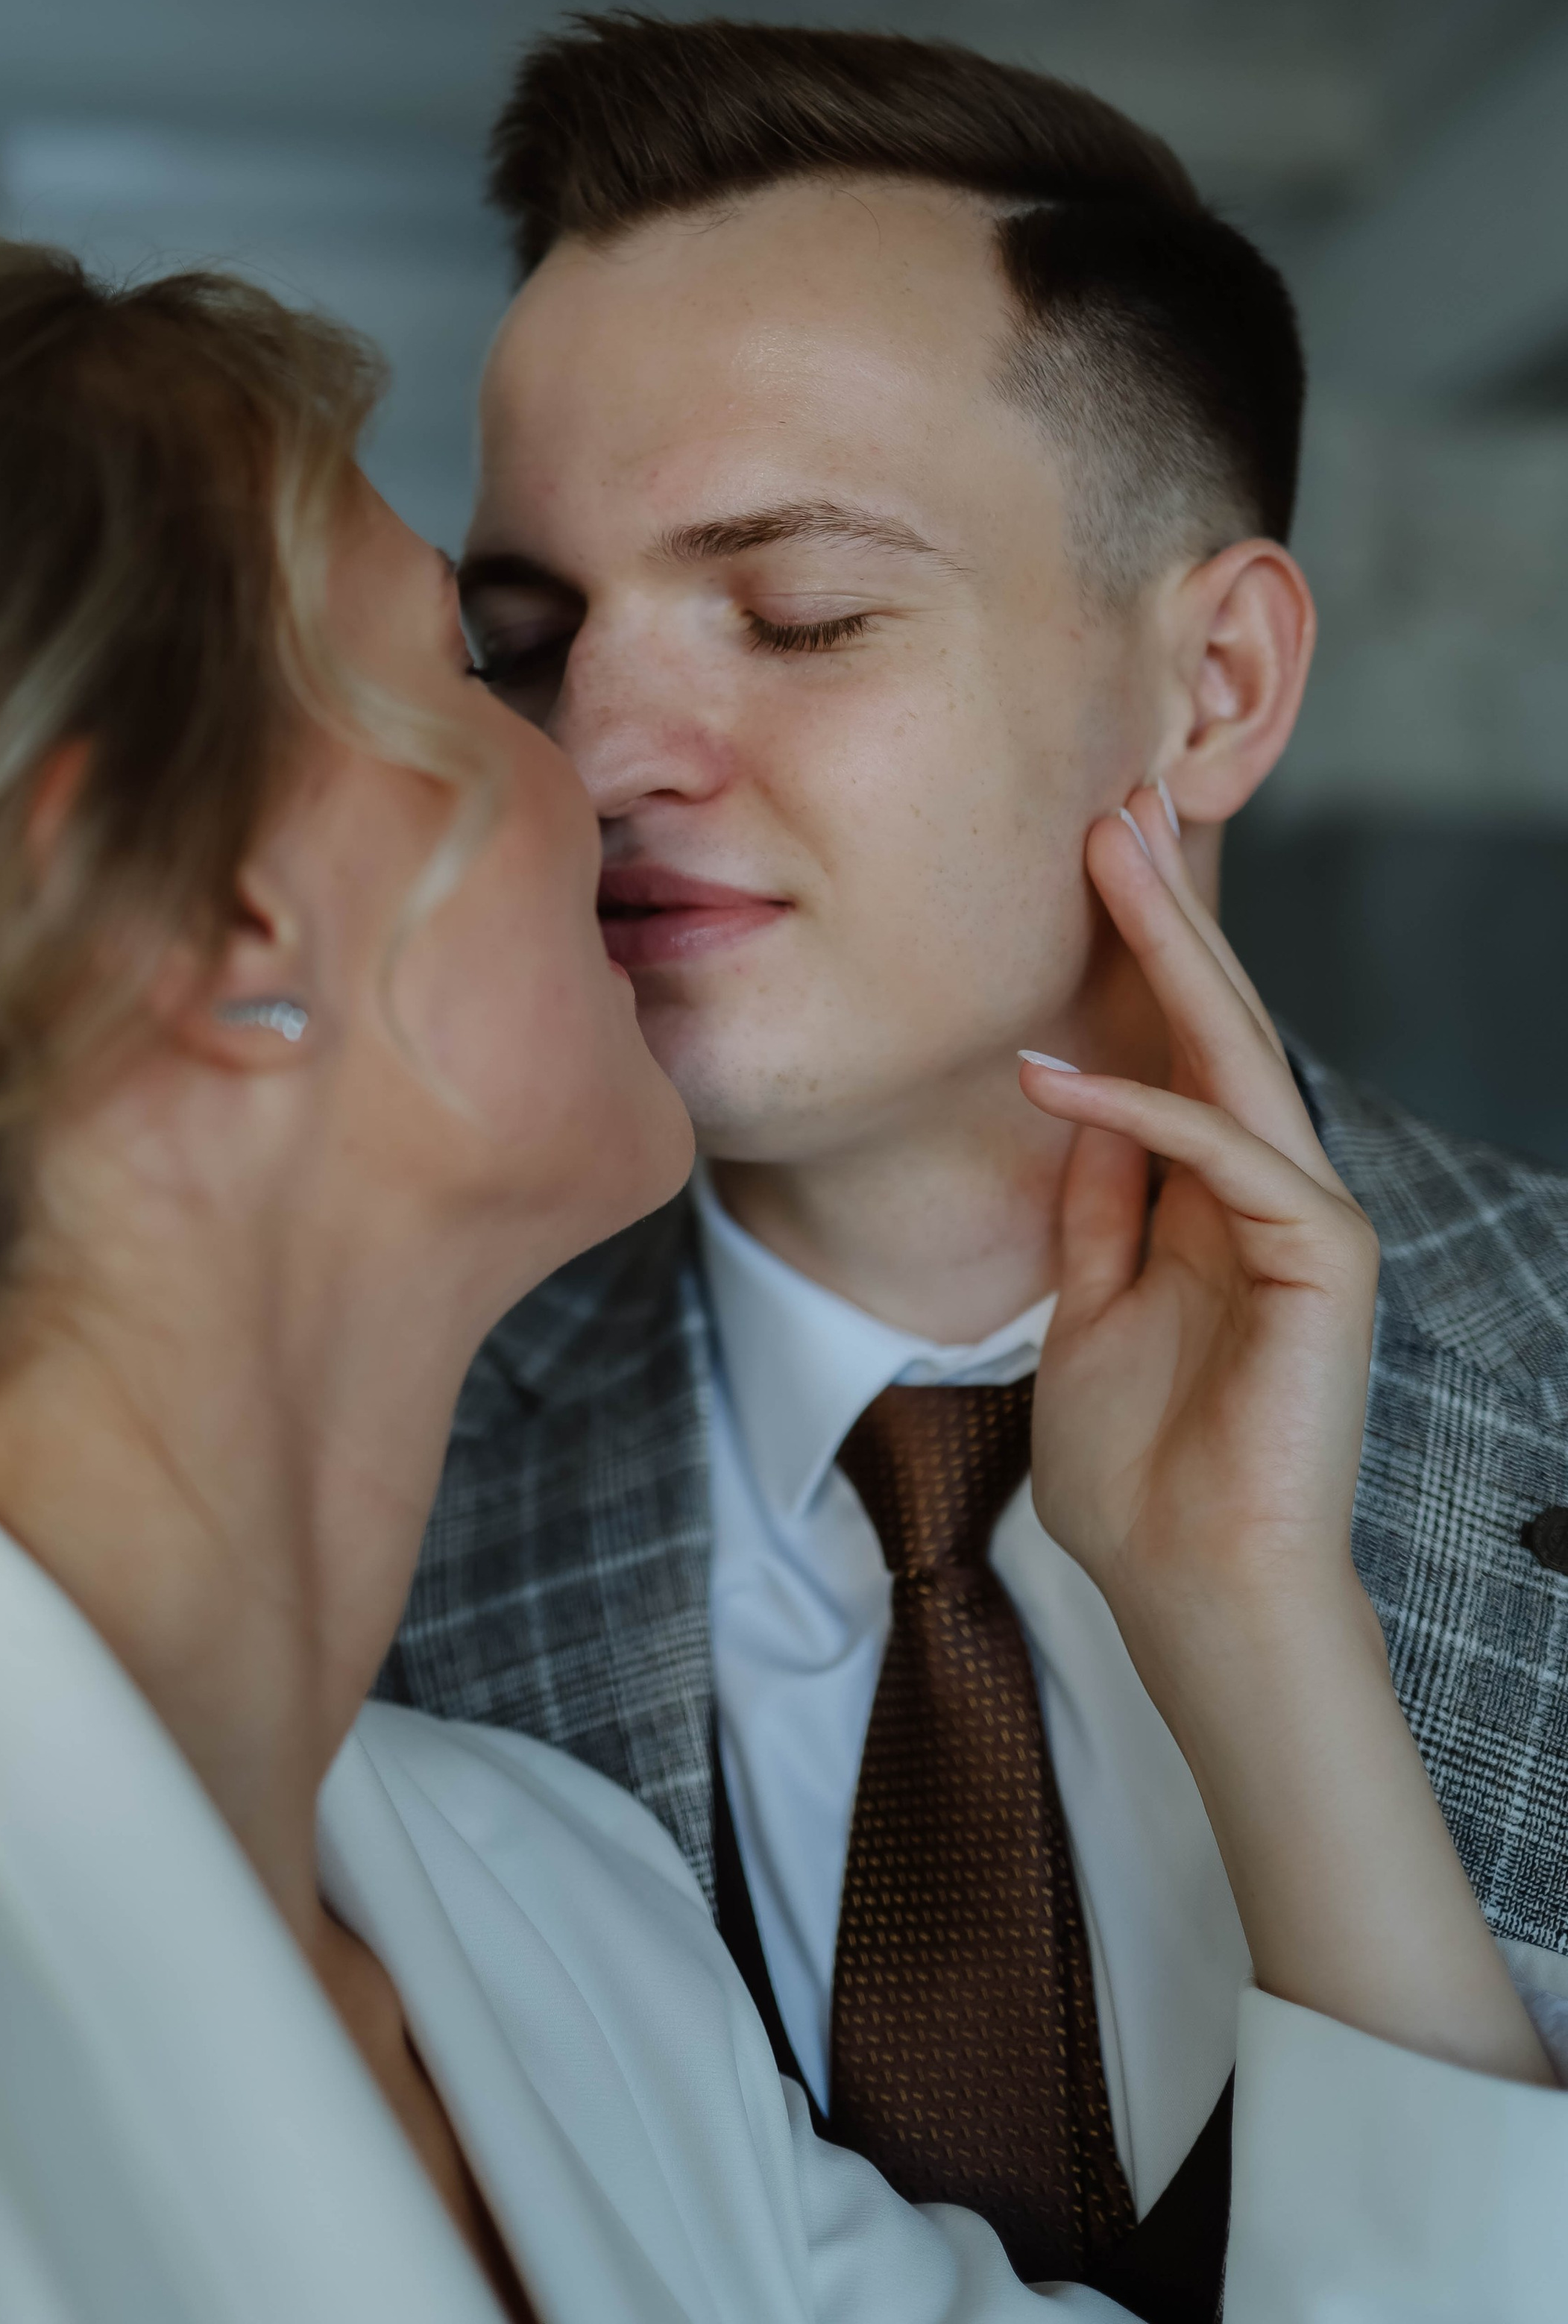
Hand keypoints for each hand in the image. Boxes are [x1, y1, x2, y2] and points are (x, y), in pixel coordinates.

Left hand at [1019, 781, 1379, 1695]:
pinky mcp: (1322, 1258)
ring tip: (1111, 850)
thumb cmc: (1138, 1473)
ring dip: (1169, 949)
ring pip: (1235, 1054)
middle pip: (1214, 1021)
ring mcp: (1304, 1218)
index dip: (1137, 950)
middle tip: (1117, 793)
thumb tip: (1075, 1099)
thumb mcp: (1086, 1309)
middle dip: (1161, 908)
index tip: (1092, 851)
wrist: (1193, 1587)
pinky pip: (1224, 1153)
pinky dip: (1140, 1107)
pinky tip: (1057, 1068)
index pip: (1175, 1046)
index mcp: (1214, 1201)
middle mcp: (1267, 1191)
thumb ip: (1097, 1207)